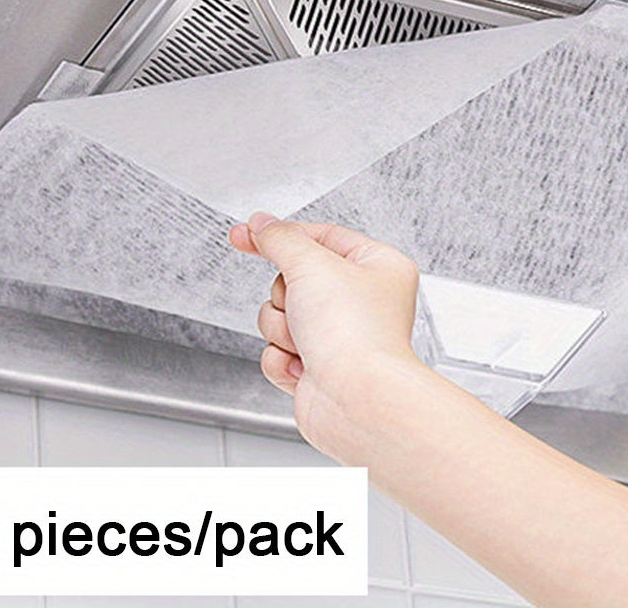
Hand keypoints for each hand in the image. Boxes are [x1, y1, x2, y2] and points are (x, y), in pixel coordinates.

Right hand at [228, 212, 421, 452]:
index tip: (248, 232)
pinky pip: (278, 350)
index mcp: (378, 266)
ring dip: (283, 329)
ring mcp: (341, 336)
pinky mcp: (320, 369)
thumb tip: (262, 225)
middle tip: (302, 306)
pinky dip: (283, 359)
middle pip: (295, 278)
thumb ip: (280, 239)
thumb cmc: (357, 336)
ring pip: (281, 315)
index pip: (323, 235)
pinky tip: (304, 366)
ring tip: (306, 341)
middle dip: (287, 297)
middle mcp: (363, 300)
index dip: (283, 235)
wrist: (356, 401)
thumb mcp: (311, 265)